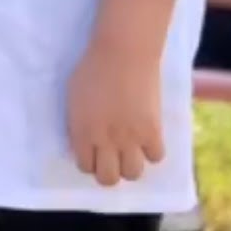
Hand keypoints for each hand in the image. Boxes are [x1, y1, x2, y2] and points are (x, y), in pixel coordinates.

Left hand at [67, 40, 164, 186]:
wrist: (124, 52)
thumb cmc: (93, 68)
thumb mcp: (73, 98)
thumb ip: (77, 123)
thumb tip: (82, 140)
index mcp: (82, 132)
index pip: (85, 166)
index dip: (91, 162)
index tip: (96, 153)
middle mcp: (105, 141)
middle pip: (108, 178)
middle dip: (109, 171)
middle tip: (113, 157)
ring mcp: (131, 137)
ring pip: (133, 173)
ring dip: (131, 165)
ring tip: (132, 150)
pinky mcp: (153, 130)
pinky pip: (156, 156)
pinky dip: (152, 151)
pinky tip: (148, 139)